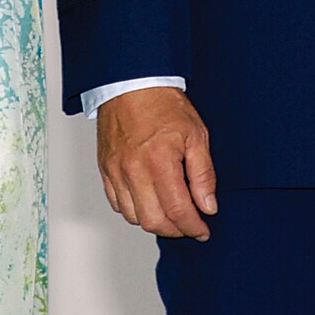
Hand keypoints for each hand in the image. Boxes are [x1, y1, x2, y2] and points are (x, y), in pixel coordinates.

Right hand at [96, 87, 218, 240]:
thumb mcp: (196, 134)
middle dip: (176, 230)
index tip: (203, 230)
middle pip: (154, 221)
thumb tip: (208, 206)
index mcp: (160, 161)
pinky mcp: (105, 171)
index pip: (177, 210)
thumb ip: (203, 174)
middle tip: (190, 225)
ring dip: (155, 222)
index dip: (193, 227)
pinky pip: (118, 204)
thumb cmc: (164, 105)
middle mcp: (134, 171)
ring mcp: (116, 172)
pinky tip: (150, 203)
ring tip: (172, 214)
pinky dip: (135, 211)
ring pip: (134, 217)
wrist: (132, 84)